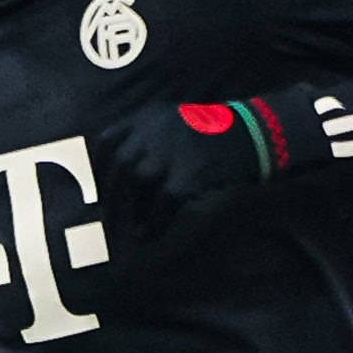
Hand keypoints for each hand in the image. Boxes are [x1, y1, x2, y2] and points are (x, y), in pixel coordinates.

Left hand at [91, 97, 285, 222]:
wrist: (256, 134)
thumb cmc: (214, 134)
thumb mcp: (174, 123)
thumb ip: (146, 139)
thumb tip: (120, 181)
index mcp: (148, 116)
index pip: (106, 141)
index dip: (97, 169)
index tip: (96, 192)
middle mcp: (154, 130)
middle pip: (119, 166)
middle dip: (109, 198)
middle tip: (106, 223)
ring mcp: (170, 151)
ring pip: (136, 186)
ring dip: (127, 212)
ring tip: (126, 233)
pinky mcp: (187, 175)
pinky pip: (161, 205)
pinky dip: (153, 223)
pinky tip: (149, 236)